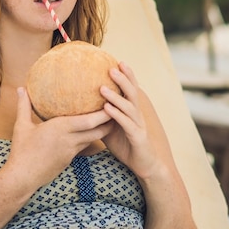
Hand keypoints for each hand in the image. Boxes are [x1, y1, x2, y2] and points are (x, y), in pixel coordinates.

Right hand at [5, 87, 112, 188]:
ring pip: (92, 140)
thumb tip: (20, 88)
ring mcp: (71, 152)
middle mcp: (69, 140)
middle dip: (109, 121)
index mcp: (59, 129)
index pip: (88, 122)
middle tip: (118, 109)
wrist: (22, 179)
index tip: (111, 102)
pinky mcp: (70, 160)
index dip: (102, 114)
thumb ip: (24, 106)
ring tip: (109, 119)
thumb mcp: (21, 126)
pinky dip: (90, 138)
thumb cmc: (21, 151)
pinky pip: (84, 146)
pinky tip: (90, 132)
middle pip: (96, 131)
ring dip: (101, 130)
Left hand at [100, 62, 161, 180]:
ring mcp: (139, 125)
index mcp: (132, 111)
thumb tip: (83, 108)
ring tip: (102, 87)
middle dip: (123, 79)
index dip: (126, 75)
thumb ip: (102, 117)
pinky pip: (126, 124)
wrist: (145, 166)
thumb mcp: (111, 129)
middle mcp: (137, 115)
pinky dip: (116, 115)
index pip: (130, 89)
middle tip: (111, 67)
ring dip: (115, 96)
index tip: (117, 62)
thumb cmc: (126, 146)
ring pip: (128, 106)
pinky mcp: (138, 137)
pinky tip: (106, 108)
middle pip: (131, 92)